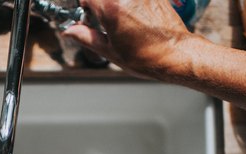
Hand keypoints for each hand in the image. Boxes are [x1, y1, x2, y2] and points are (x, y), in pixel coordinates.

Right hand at [63, 0, 196, 78]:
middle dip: (98, 4)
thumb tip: (70, 31)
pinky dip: (128, 5)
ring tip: (120, 20)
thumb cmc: (146, 56)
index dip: (83, 6)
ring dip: (113, 4)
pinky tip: (134, 18)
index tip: (86, 16)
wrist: (175, 54)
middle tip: (101, 18)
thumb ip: (85, 37)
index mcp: (111, 7)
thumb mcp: (109, 50)